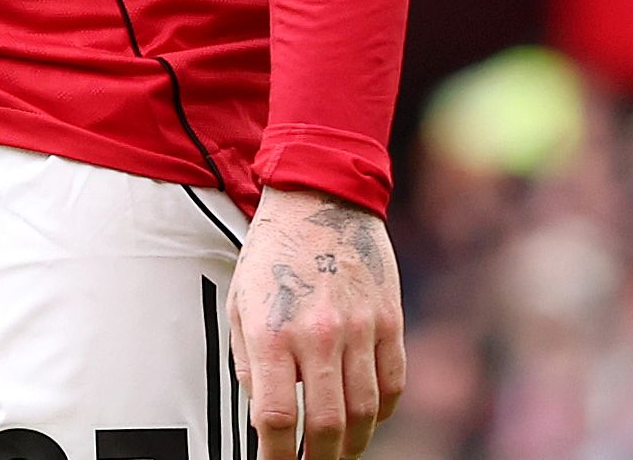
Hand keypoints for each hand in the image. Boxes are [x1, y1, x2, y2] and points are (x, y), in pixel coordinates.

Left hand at [227, 185, 404, 459]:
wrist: (317, 199)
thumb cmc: (271, 255)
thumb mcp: (240, 305)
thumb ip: (251, 364)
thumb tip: (267, 416)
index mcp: (271, 332)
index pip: (277, 417)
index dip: (277, 455)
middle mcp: (317, 334)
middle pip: (328, 425)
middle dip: (319, 459)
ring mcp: (359, 328)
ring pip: (365, 412)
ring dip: (354, 444)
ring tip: (340, 453)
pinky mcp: (389, 320)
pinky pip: (393, 384)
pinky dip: (382, 412)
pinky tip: (367, 418)